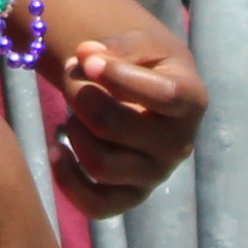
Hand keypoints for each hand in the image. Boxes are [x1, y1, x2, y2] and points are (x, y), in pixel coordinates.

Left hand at [49, 24, 204, 213]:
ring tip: (75, 112)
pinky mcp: (132, 197)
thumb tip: (85, 56)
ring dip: (75, 131)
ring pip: (100, 164)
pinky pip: (96, 204)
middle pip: (112, 126)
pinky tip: (56, 149)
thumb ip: (118, 47)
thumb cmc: (148, 64)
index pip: (161, 95)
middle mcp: (179, 145)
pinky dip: (67, 179)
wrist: (155, 94)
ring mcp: (156, 175)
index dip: (119, 76)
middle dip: (81, 96)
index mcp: (191, 102)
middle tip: (73, 76)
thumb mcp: (143, 43)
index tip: (88, 59)